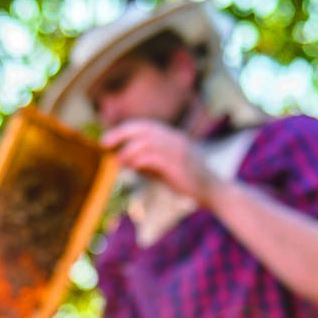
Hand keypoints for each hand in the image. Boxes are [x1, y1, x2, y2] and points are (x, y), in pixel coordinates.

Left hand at [101, 120, 219, 206]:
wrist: (213, 191)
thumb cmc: (187, 181)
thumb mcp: (164, 168)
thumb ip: (146, 162)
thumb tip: (123, 160)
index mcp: (172, 137)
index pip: (145, 126)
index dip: (124, 130)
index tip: (107, 139)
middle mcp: (175, 139)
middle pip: (143, 128)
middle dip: (121, 133)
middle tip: (104, 143)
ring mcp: (177, 150)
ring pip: (146, 141)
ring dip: (127, 151)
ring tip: (118, 161)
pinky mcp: (178, 163)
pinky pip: (153, 156)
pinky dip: (138, 160)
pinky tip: (131, 168)